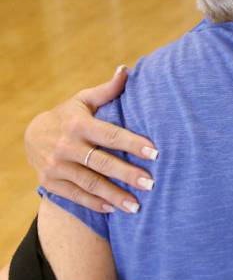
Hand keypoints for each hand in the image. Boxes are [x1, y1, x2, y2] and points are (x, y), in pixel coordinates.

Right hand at [24, 66, 158, 213]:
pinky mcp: (50, 183)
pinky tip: (114, 209)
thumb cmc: (68, 115)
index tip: (155, 152)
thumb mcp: (83, 100)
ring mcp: (56, 167)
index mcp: (78, 124)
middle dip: (127, 174)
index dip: (133, 143)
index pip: (110, 135)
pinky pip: (76, 196)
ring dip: (114, 195)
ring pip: (90, 183)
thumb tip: (127, 70)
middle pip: (102, 163)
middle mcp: (66, 146)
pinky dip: (95, 204)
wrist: (31, 135)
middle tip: (152, 183)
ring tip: (137, 206)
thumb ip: (107, 90)